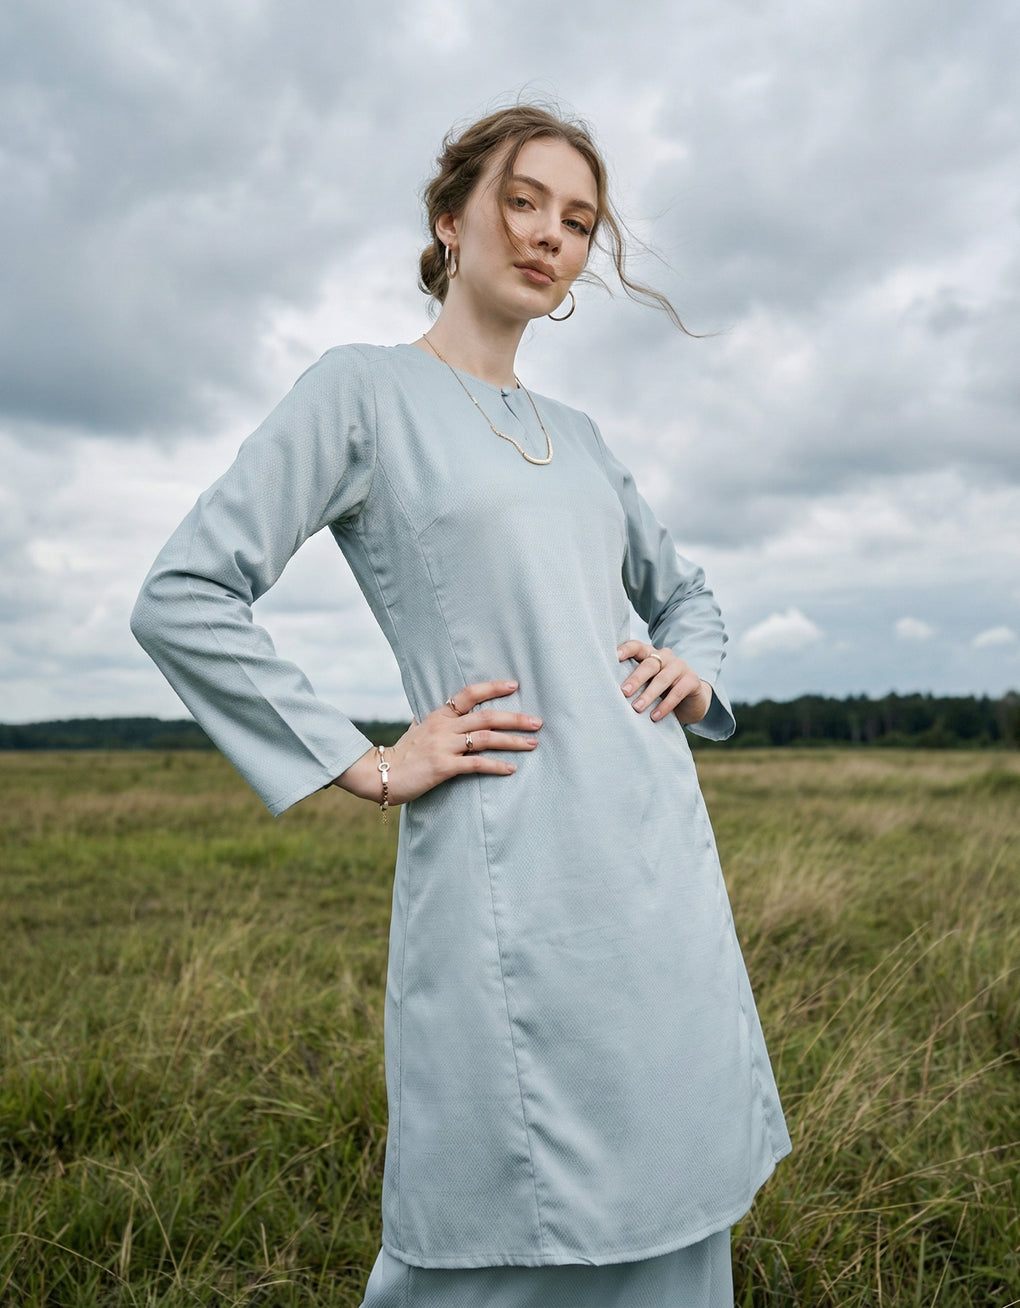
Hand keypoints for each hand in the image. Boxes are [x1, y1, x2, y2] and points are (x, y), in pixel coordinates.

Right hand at [332, 679, 540, 805]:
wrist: (379, 774)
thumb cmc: (401, 754)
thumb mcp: (415, 730)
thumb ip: (429, 721)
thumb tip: (436, 712)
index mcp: (439, 716)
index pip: (468, 694)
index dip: (492, 687)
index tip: (514, 685)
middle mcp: (443, 727)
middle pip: (486, 716)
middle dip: (515, 718)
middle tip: (537, 722)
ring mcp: (443, 746)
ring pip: (485, 738)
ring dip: (512, 741)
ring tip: (533, 744)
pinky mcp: (443, 767)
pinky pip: (475, 764)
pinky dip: (495, 766)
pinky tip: (511, 769)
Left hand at [617, 640, 711, 724]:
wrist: (691, 702)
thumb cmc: (660, 693)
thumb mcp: (646, 685)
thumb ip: (632, 683)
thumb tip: (607, 691)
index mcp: (650, 654)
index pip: (636, 646)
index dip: (626, 650)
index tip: (614, 657)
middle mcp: (665, 657)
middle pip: (649, 664)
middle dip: (636, 678)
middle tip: (624, 692)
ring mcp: (680, 667)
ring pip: (662, 678)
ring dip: (649, 694)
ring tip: (637, 708)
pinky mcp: (692, 680)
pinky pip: (678, 692)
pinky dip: (665, 705)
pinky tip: (655, 716)